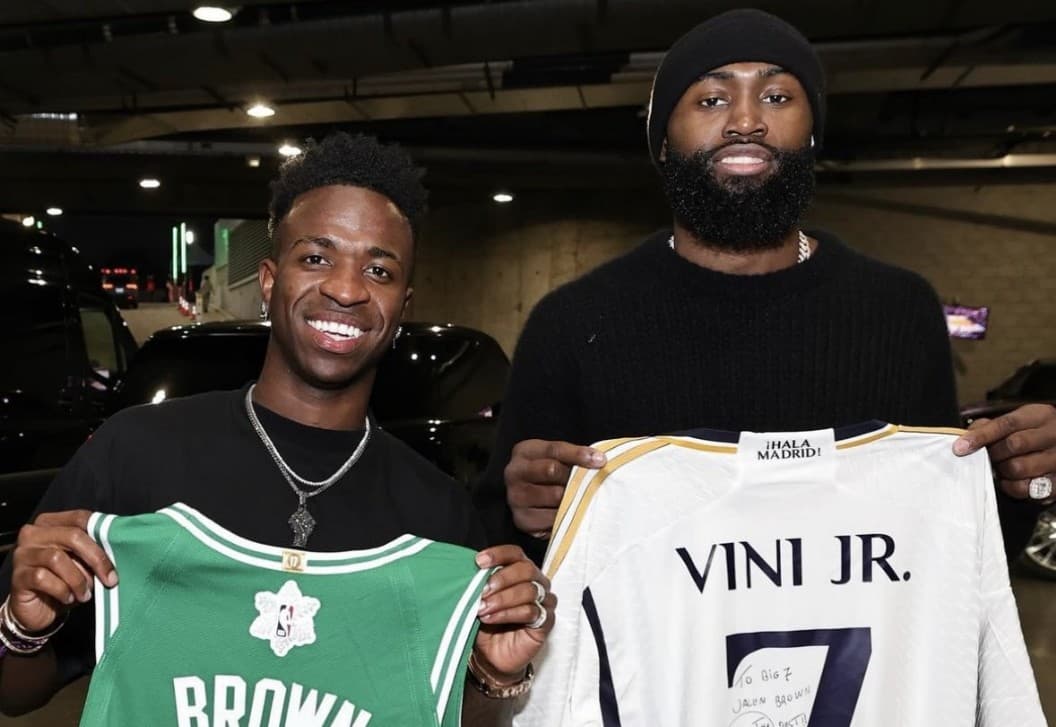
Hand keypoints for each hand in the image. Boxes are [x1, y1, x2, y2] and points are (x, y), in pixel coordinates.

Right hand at [9, 511, 117, 632]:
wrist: (38, 609)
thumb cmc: (64, 581)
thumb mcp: (83, 563)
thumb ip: (94, 551)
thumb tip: (121, 549)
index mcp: (51, 523)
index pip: (81, 518)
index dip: (104, 535)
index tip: (121, 555)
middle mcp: (33, 534)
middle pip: (72, 536)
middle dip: (96, 559)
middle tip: (110, 580)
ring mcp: (23, 554)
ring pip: (57, 558)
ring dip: (78, 579)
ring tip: (85, 594)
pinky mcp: (17, 576)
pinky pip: (43, 578)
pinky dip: (62, 590)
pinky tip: (68, 598)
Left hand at [472, 545, 556, 680]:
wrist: (491, 656)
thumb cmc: (486, 622)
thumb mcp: (480, 599)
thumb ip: (479, 584)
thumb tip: (467, 571)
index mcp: (521, 570)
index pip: (515, 554)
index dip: (498, 554)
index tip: (479, 562)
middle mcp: (537, 582)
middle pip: (526, 569)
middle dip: (502, 578)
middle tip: (482, 590)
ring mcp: (544, 602)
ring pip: (529, 590)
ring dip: (502, 599)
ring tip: (482, 608)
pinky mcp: (546, 622)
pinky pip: (531, 612)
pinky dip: (508, 614)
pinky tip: (491, 618)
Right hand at [505, 439, 605, 536]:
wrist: (529, 501)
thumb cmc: (548, 476)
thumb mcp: (555, 458)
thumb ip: (572, 457)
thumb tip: (599, 460)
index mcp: (524, 451)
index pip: (554, 450)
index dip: (578, 454)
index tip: (600, 460)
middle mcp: (514, 473)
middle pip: (552, 470)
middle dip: (574, 476)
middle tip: (591, 482)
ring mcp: (516, 497)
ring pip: (555, 495)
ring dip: (573, 497)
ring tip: (581, 497)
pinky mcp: (522, 520)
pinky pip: (553, 518)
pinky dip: (567, 515)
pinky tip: (572, 512)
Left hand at [954, 403, 1055, 504]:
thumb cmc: (1031, 433)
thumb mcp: (1016, 421)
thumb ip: (989, 426)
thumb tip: (965, 438)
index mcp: (1040, 416)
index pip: (1007, 424)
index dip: (981, 436)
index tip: (959, 447)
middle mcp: (1053, 436)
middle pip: (1014, 445)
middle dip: (993, 453)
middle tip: (986, 457)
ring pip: (1019, 468)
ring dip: (1001, 470)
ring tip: (1000, 468)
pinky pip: (1026, 488)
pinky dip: (1011, 487)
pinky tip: (1009, 480)